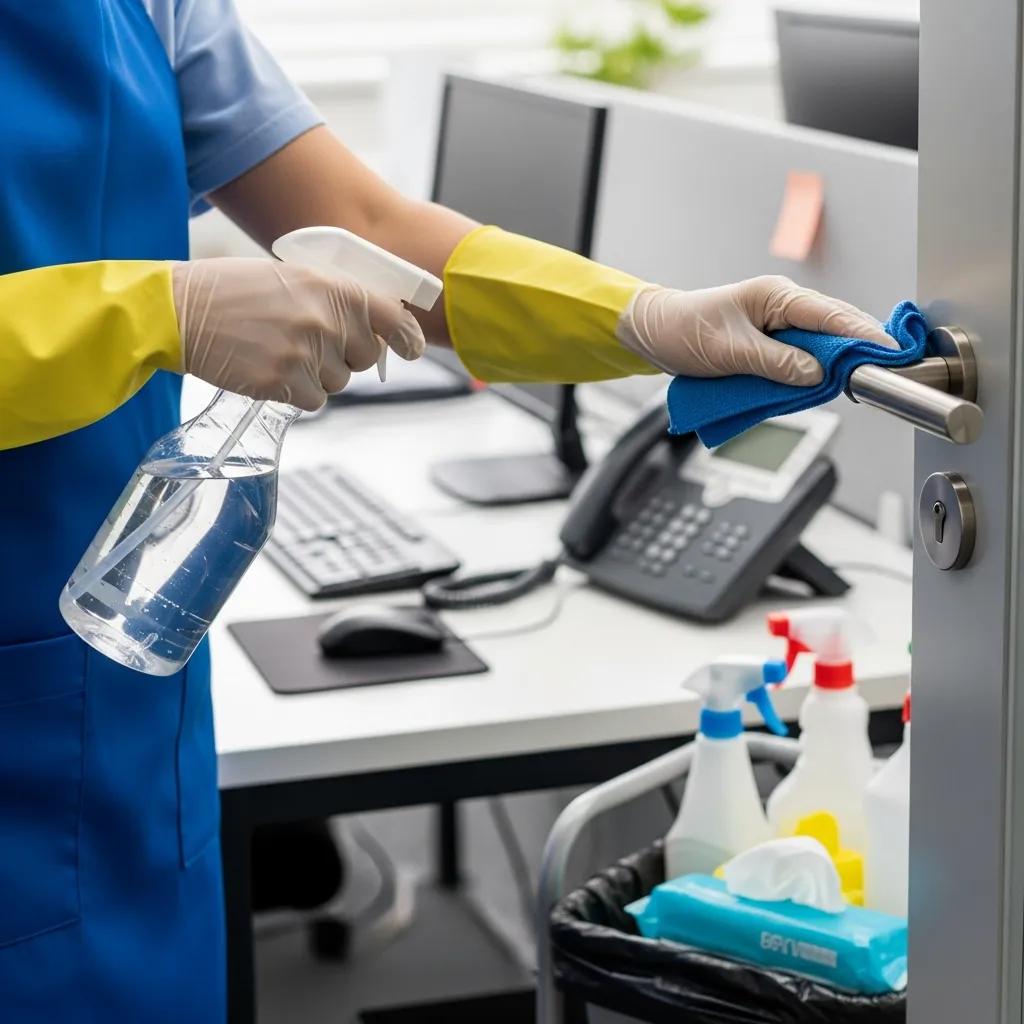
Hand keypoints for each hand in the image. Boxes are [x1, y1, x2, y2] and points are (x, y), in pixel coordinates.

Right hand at [171, 257, 425, 410]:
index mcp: (332, 287)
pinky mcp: (284, 382)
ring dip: (316, 375)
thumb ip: (334, 298)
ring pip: (338, 382)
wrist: (180, 310)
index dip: (407, 336)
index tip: (414, 349)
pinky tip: (270, 370)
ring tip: (279, 350)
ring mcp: (306, 353)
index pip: (391, 316)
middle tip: (308, 342)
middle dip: (345, 356)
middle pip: (364, 358)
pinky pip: (313, 401)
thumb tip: (374, 327)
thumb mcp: (292, 277)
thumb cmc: (233, 290)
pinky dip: (297, 393)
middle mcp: (326, 319)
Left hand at [615, 275, 896, 385]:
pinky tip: (824, 385)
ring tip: (860, 383)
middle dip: (857, 351)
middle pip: (834, 329)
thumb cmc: (685, 331)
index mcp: (776, 296)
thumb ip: (776, 363)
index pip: (831, 314)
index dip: (863, 335)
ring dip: (834, 365)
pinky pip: (801, 358)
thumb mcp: (731, 351)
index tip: (891, 354)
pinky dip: (812, 372)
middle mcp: (783, 306)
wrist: (655, 334)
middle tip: (882, 375)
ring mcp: (778, 325)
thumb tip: (817, 375)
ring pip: (820, 346)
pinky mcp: (771, 344)